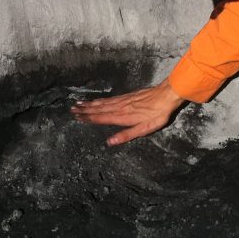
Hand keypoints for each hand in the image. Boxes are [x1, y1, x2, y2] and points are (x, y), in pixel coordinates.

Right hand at [70, 79, 185, 145]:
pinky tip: (97, 100)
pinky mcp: (127, 96)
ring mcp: (123, 100)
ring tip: (79, 103)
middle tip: (72, 110)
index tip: (77, 118)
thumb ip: (126, 135)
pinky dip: (100, 99)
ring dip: (90, 104)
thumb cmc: (157, 114)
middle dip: (85, 110)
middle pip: (99, 109)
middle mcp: (120, 107)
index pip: (101, 118)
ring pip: (103, 103)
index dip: (88, 118)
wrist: (166, 95)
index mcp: (122, 117)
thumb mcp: (144, 129)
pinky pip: (109, 98)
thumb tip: (110, 142)